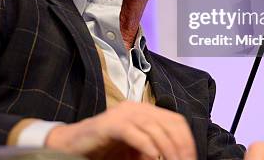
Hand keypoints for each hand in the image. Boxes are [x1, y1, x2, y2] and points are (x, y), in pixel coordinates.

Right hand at [45, 101, 196, 159]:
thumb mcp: (135, 149)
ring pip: (155, 129)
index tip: (192, 158)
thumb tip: (177, 156)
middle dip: (180, 147)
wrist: (72, 145)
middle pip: (169, 124)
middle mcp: (135, 108)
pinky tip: (152, 158)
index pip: (175, 121)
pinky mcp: (110, 124)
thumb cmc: (104, 149)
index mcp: (144, 111)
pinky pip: (135, 135)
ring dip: (167, 150)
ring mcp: (122, 114)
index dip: (187, 140)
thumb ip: (154, 148)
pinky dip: (147, 148)